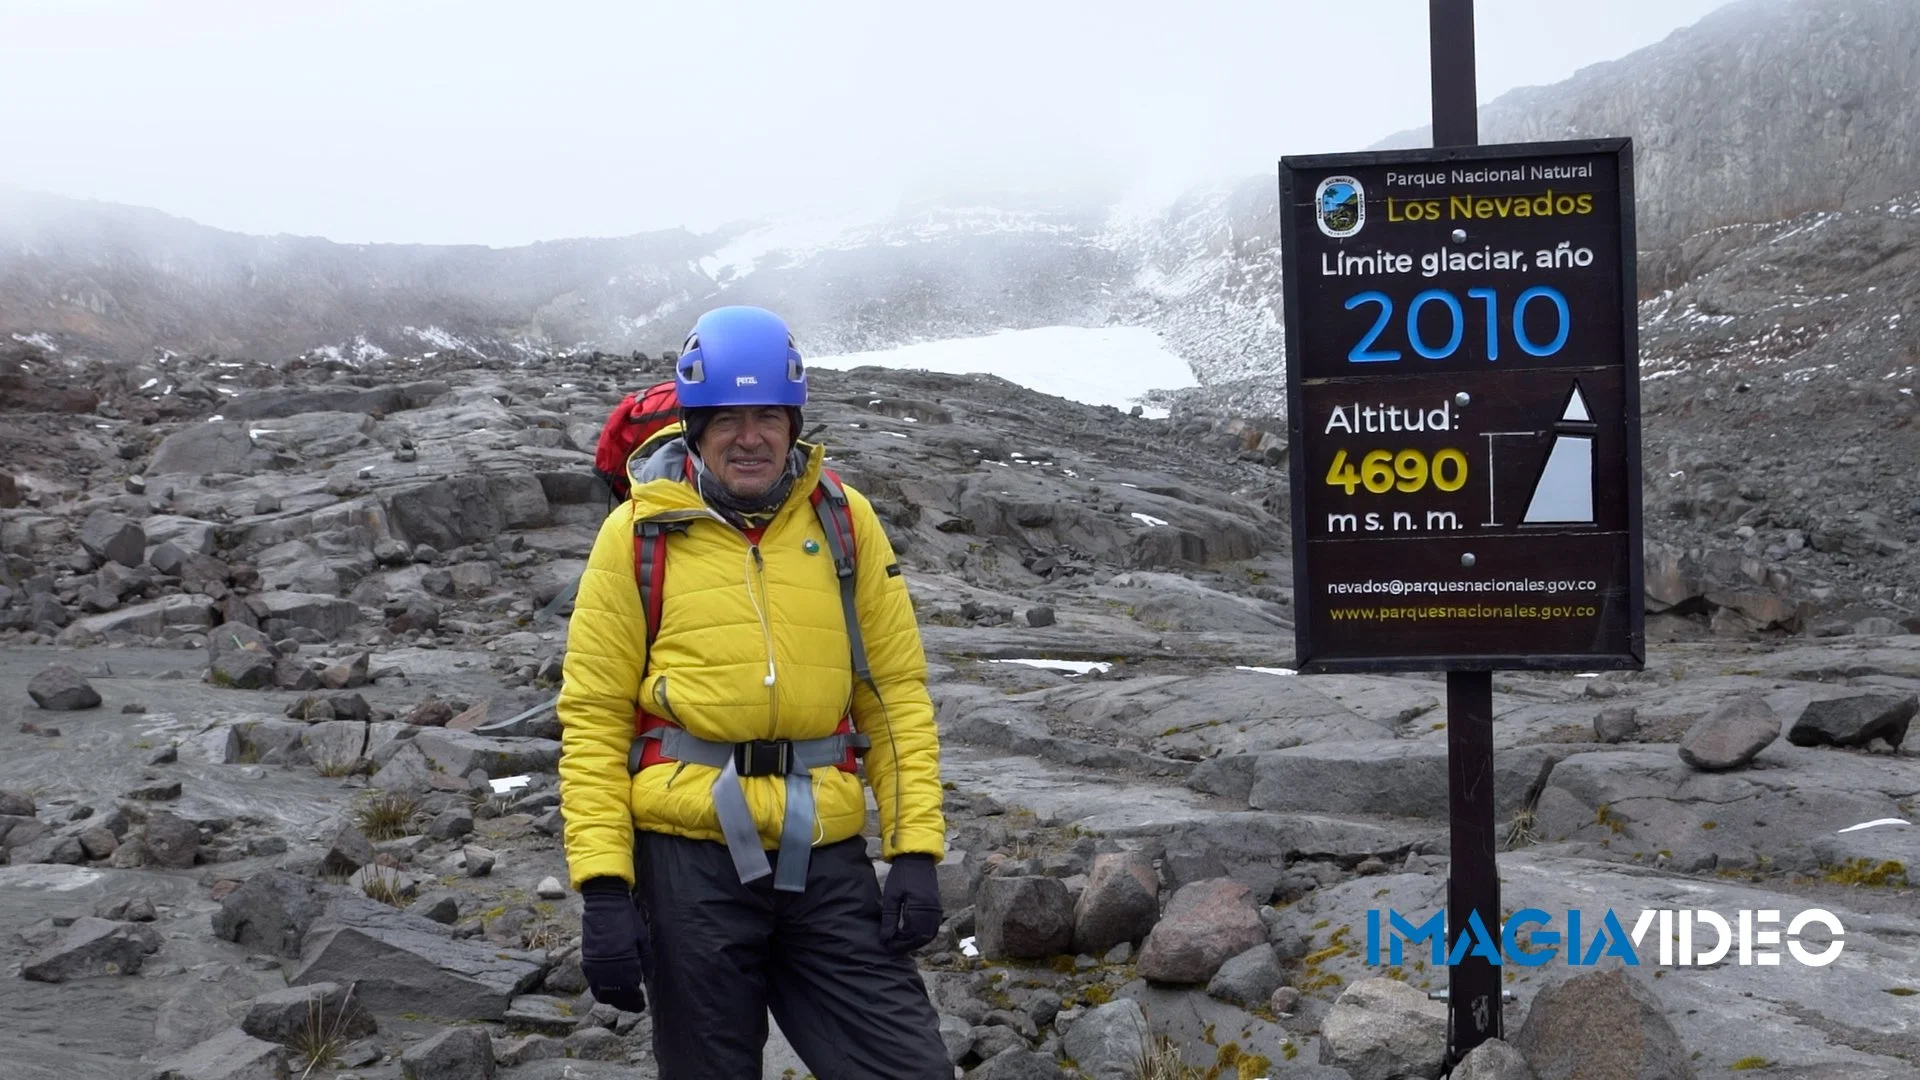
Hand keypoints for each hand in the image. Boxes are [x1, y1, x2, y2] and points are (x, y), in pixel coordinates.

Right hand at [579, 877, 648, 1012]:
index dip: (636, 1000)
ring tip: (622, 999)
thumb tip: (648, 977)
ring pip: (603, 994)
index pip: (631, 992)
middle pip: (617, 996)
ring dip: (613, 999)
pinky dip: (601, 991)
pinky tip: (608, 990)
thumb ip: (646, 960)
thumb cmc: (627, 920)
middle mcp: (610, 970)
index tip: (641, 1004)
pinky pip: (593, 985)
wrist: (604, 905)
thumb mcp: (642, 938)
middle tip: (634, 1005)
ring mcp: (596, 968)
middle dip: (626, 1003)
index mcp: (626, 964)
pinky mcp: (587, 963)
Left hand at [879, 853, 942, 954]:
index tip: (886, 946)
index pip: (910, 935)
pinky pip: (932, 928)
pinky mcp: (937, 908)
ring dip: (915, 942)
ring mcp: (936, 910)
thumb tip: (885, 939)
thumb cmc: (902, 875)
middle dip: (906, 945)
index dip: (898, 943)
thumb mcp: (891, 896)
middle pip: (920, 938)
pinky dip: (923, 935)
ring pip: (928, 935)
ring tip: (900, 943)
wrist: (917, 858)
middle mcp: (931, 911)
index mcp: (919, 908)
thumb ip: (889, 919)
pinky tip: (912, 935)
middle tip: (892, 947)